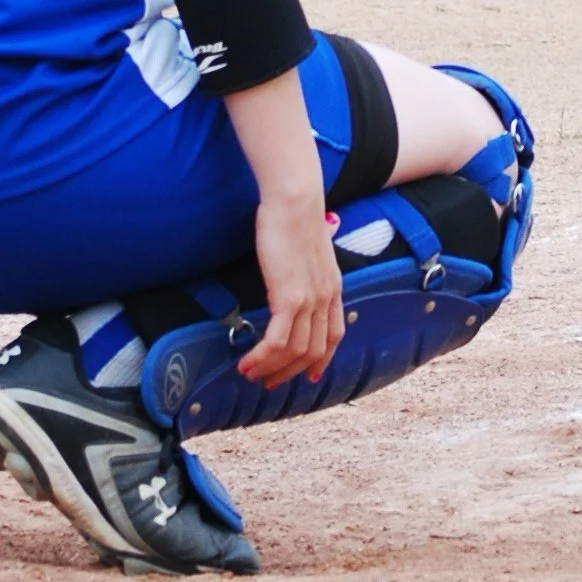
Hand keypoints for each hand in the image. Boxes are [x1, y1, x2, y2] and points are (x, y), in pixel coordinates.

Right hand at [237, 191, 345, 387]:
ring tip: (250, 373)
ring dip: (271, 368)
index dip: (322, 359)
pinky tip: (246, 362)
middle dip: (291, 372)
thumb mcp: (310, 245)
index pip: (334, 334)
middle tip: (269, 382)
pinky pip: (277, 341)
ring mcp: (310, 300)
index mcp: (332, 286)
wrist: (296, 200)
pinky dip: (262, 357)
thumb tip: (302, 259)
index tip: (309, 375)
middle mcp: (325, 298)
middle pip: (315, 351)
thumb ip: (308, 261)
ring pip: (295, 352)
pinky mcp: (289, 297)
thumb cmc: (295, 214)